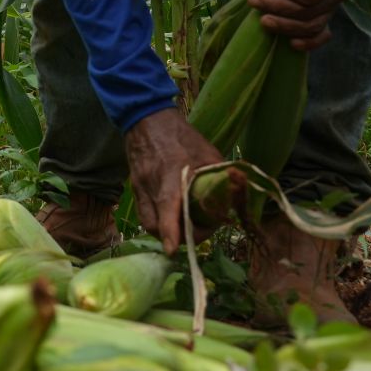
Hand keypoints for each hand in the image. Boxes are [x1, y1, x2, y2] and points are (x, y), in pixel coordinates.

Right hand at [125, 109, 240, 254]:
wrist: (147, 120)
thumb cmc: (182, 137)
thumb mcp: (208, 153)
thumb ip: (219, 178)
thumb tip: (235, 199)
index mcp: (171, 176)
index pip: (167, 209)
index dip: (170, 233)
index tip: (173, 250)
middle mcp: (151, 185)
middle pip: (156, 224)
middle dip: (176, 237)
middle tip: (196, 234)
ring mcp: (140, 188)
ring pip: (148, 222)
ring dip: (165, 233)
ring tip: (183, 228)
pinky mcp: (135, 188)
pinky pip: (144, 213)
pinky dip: (157, 222)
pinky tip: (170, 219)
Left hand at [249, 0, 344, 51]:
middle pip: (307, 11)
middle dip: (279, 8)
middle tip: (253, 0)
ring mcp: (331, 10)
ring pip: (311, 26)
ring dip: (286, 26)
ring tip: (262, 20)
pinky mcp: (324, 20)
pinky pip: (319, 36)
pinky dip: (308, 43)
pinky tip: (291, 44)